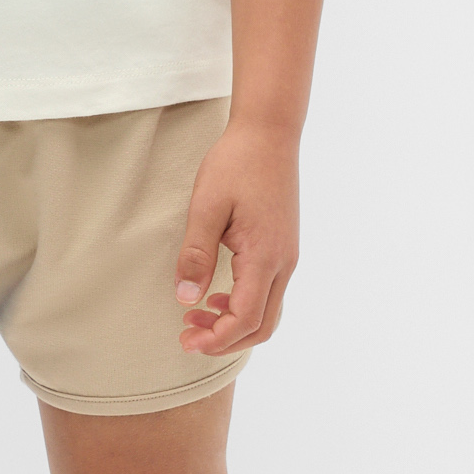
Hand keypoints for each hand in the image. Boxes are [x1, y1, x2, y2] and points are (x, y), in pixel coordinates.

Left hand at [174, 119, 299, 357]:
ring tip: (196, 317)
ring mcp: (287, 256)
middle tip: (187, 337)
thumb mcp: (206, 207)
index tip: (186, 340)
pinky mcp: (284, 248)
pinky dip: (244, 306)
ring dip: (234, 324)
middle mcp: (283, 262)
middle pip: (262, 325)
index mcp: (265, 256)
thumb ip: (196, 255)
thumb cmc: (237, 164)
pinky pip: (269, 292)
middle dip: (225, 340)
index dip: (216, 339)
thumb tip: (186, 299)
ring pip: (268, 311)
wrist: (269, 134)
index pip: (246, 318)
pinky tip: (216, 296)